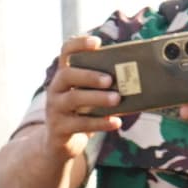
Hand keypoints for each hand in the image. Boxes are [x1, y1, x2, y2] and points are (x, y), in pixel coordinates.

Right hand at [36, 33, 128, 148]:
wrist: (59, 145)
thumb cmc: (80, 114)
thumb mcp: (86, 95)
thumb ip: (100, 84)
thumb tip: (133, 75)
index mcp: (64, 76)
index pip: (66, 52)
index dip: (79, 44)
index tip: (97, 43)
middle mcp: (55, 89)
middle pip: (68, 74)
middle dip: (90, 75)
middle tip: (110, 80)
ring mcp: (55, 109)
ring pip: (74, 98)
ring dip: (97, 98)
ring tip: (117, 99)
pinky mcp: (59, 129)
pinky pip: (80, 124)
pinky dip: (100, 123)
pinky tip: (116, 122)